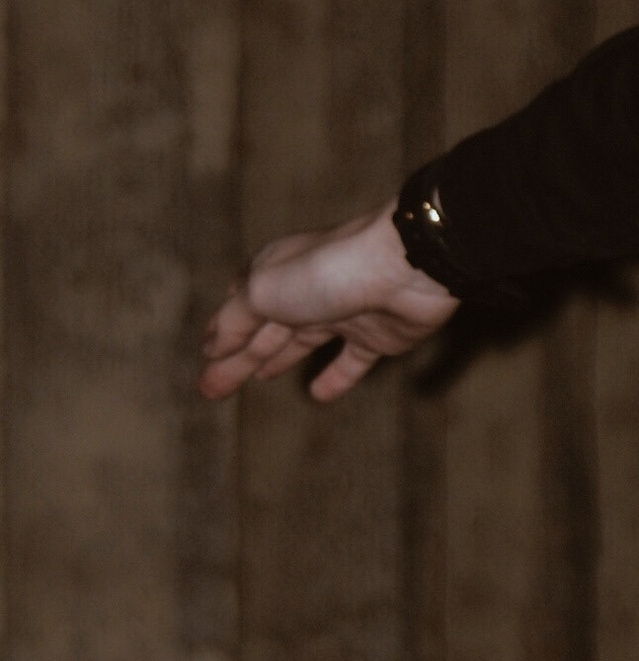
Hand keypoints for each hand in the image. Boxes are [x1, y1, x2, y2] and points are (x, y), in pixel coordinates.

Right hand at [200, 202, 460, 402]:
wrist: (410, 265)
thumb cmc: (330, 270)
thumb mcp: (264, 290)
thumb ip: (236, 319)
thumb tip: (210, 345)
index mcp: (278, 273)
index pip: (241, 307)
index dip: (222, 332)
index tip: (206, 354)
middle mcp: (309, 292)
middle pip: (266, 332)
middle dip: (238, 359)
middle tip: (210, 390)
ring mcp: (345, 314)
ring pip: (303, 343)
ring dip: (279, 361)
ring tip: (259, 379)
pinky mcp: (379, 336)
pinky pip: (352, 362)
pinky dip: (336, 378)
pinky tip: (317, 395)